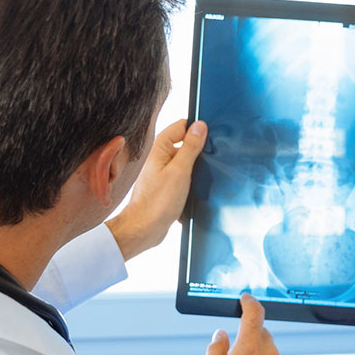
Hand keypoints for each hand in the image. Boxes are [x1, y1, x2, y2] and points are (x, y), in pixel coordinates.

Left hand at [105, 118, 207, 260]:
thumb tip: (200, 126)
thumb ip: (191, 147)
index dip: (196, 130)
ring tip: (200, 180)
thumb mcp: (180, 171)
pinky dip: (190, 185)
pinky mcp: (166, 187)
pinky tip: (194, 193)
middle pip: (185, 145)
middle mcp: (159, 158)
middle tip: (208, 162)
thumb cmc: (158, 202)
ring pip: (186, 164)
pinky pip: (183, 180)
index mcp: (160, 148)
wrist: (145, 228)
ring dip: (195, 171)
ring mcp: (162, 173)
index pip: (181, 126)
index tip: (209, 139)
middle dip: (198, 152)